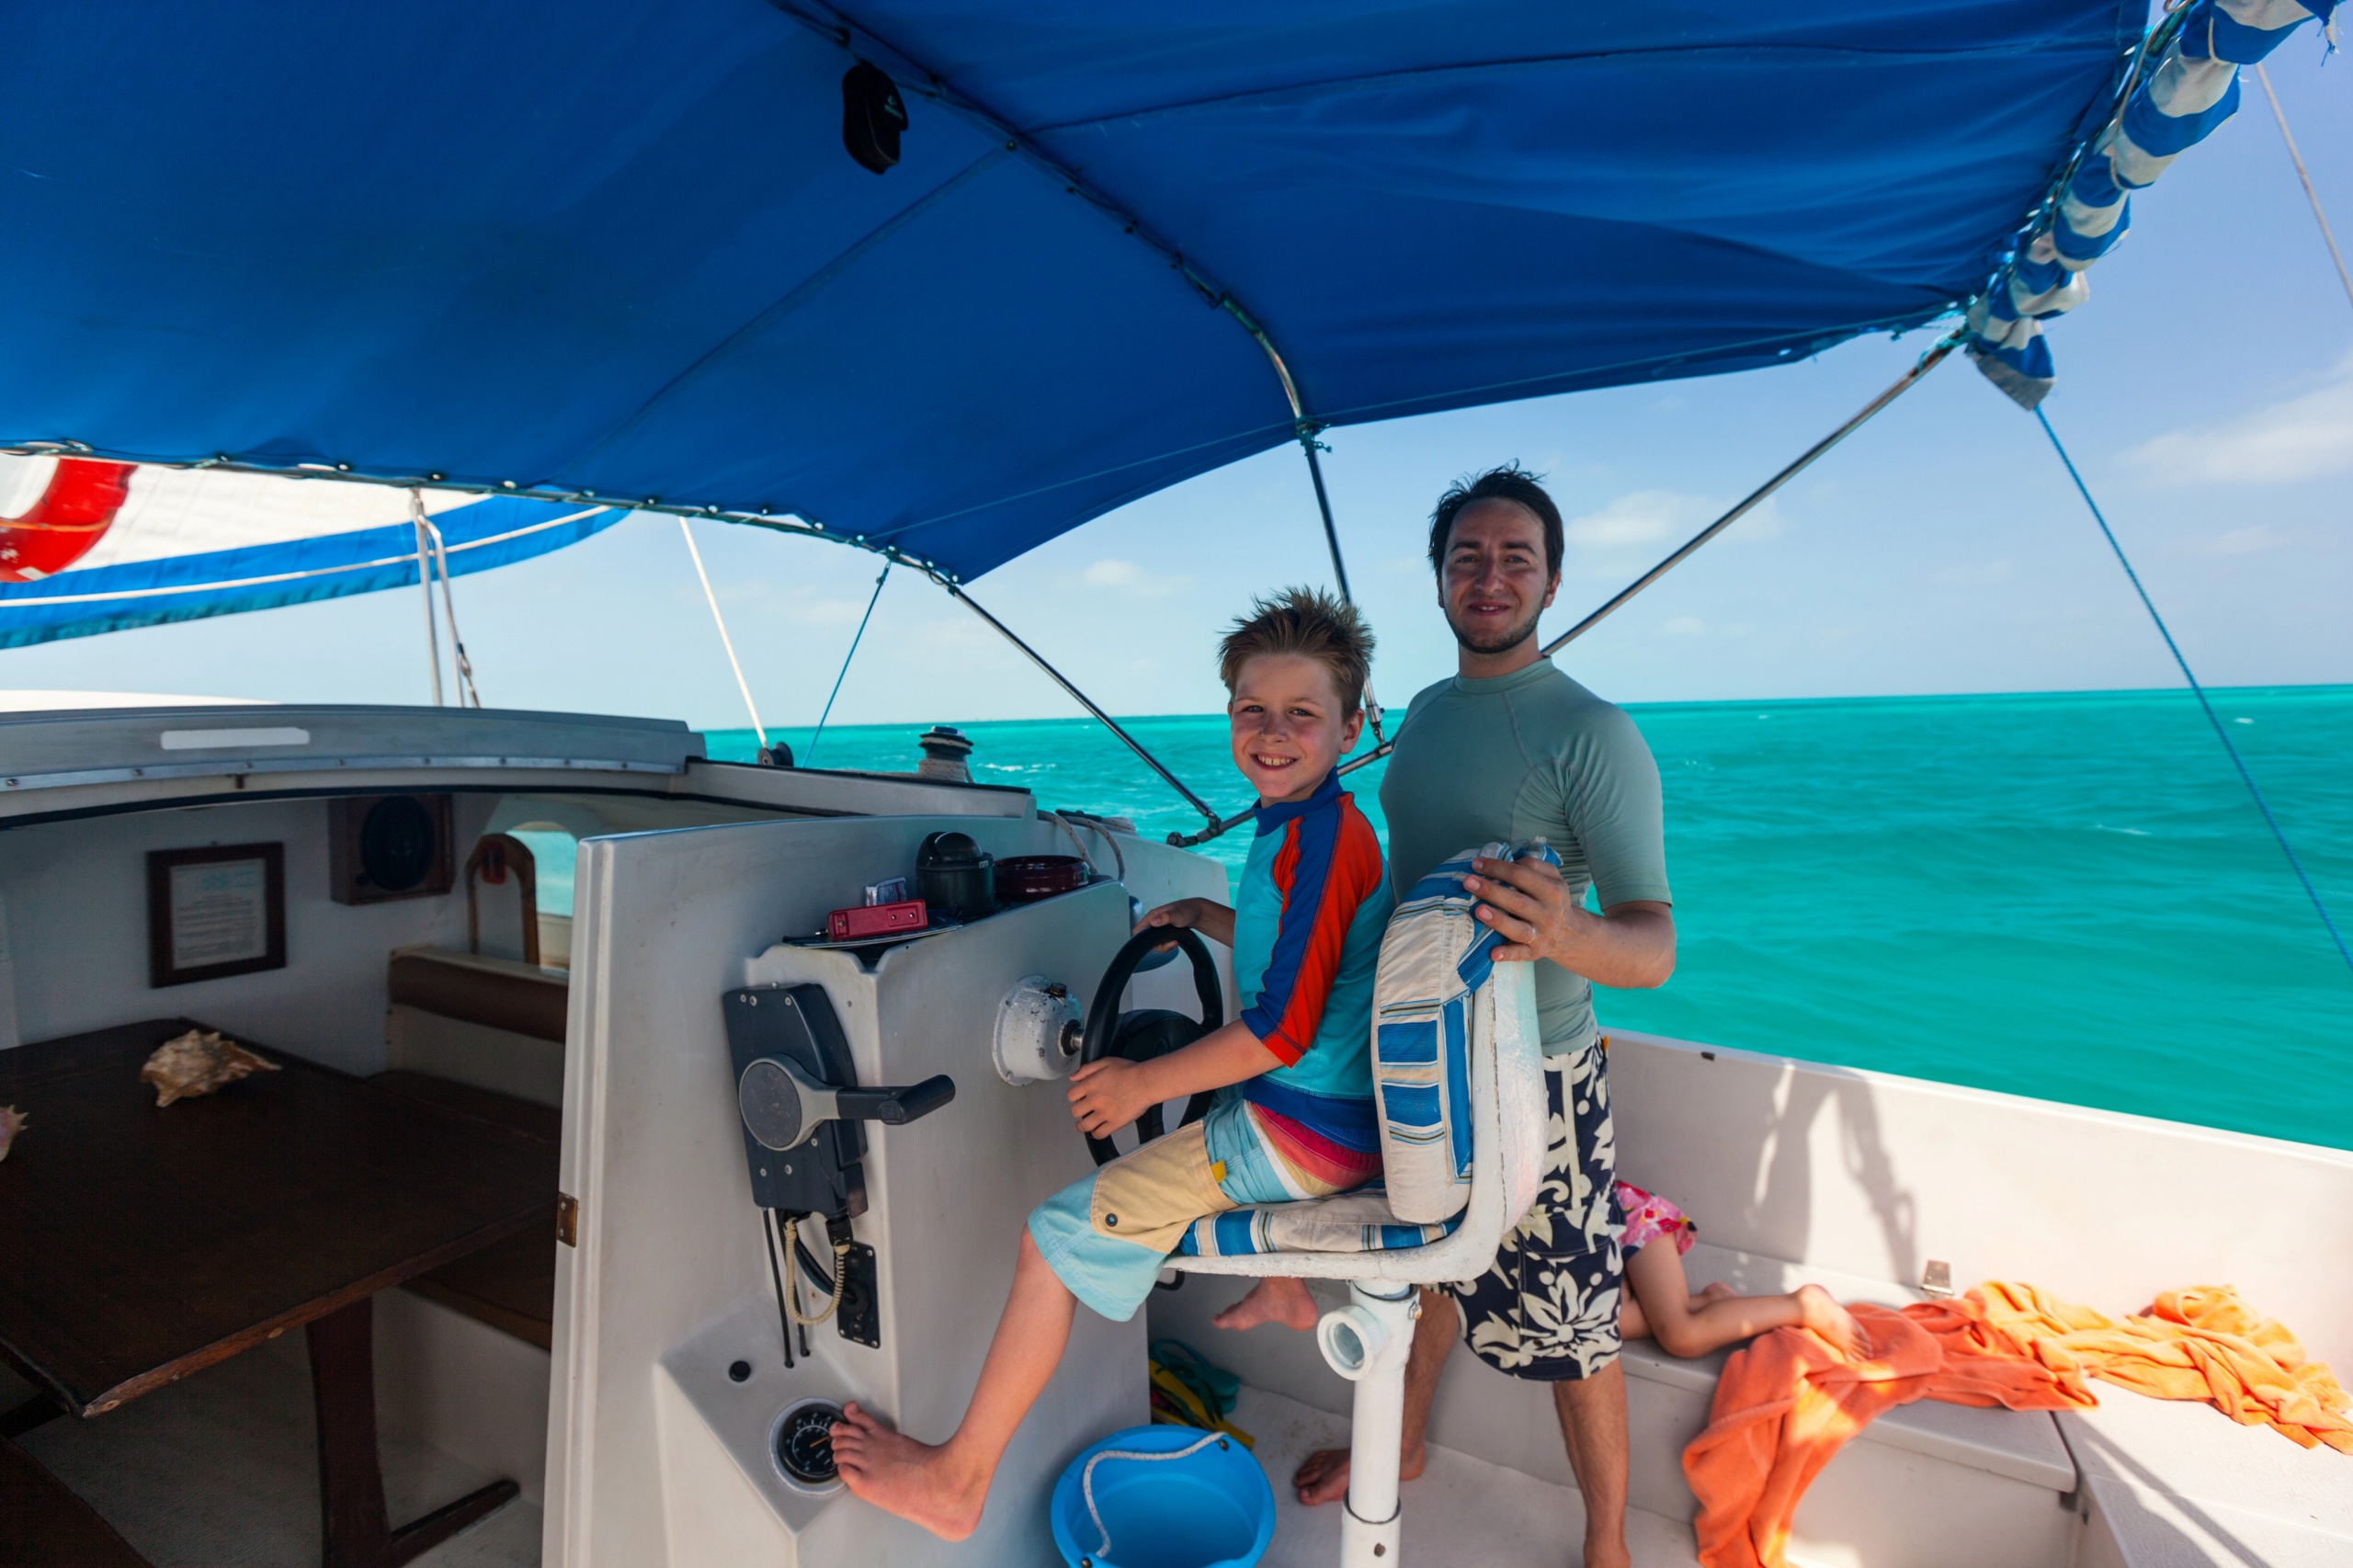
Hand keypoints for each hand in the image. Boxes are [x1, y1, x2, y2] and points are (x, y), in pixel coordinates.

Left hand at [1067, 1056, 1156, 1137]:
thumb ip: (1087, 1069)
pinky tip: (1097, 1130)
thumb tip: (1072, 1077)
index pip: (1071, 1095)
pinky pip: (1100, 1134)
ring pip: (1085, 1126)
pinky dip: (1096, 1134)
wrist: (1146, 1082)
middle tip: (1083, 1111)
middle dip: (1078, 1111)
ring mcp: (1104, 1113)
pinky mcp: (1114, 1123)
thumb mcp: (1106, 1062)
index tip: (1079, 1098)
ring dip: (1082, 1126)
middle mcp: (1094, 1100)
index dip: (1074, 1097)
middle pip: (1075, 1112)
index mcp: (1090, 1085)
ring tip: (1083, 1126)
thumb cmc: (1129, 1071)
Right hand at [1133, 896, 1228, 949]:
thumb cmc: (1188, 910)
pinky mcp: (1164, 932)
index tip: (1156, 943)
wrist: (1198, 913)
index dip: (1142, 940)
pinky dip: (1168, 946)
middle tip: (1171, 943)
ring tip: (1175, 942)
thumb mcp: (1178, 914)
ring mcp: (1158, 927)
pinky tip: (1176, 942)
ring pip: (1154, 943)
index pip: (1138, 931)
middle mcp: (1153, 921)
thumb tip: (1153, 921)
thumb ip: (1165, 917)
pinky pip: (1161, 943)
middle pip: (1146, 940)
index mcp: (1152, 916)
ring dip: (1164, 947)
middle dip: (1158, 945)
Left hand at [1460, 855, 1581, 965]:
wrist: (1570, 933)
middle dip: (1491, 890)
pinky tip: (1493, 953)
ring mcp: (1541, 935)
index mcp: (1552, 890)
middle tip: (1468, 882)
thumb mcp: (1553, 878)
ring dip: (1498, 920)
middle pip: (1517, 901)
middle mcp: (1548, 913)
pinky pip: (1520, 954)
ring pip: (1518, 929)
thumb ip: (1534, 866)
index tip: (1476, 863)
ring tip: (1478, 910)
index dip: (1498, 867)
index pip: (1522, 875)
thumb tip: (1507, 861)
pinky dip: (1507, 954)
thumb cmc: (1551, 899)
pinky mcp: (1535, 952)